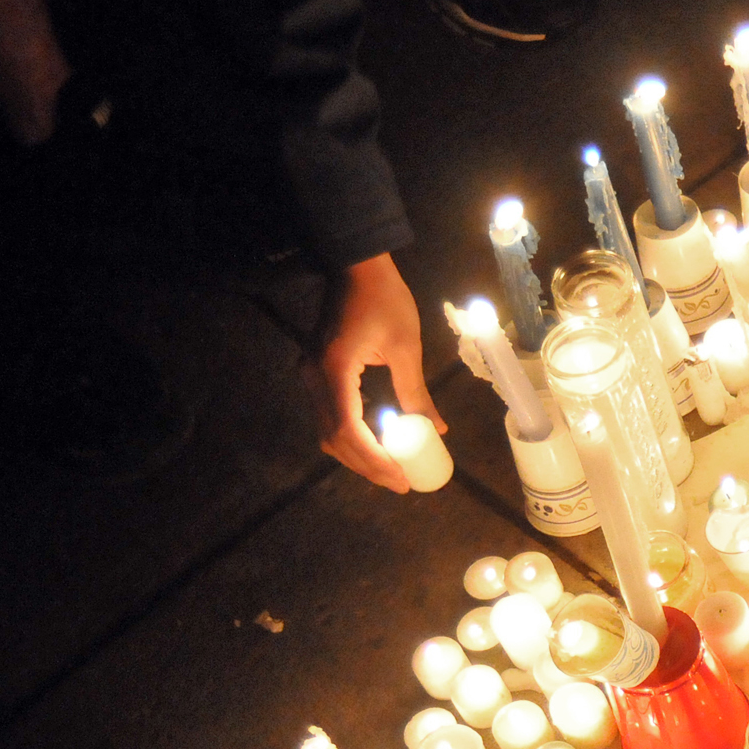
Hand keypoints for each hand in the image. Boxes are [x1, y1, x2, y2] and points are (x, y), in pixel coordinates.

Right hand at [305, 253, 444, 492]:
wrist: (356, 266)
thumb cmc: (385, 300)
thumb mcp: (406, 348)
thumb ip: (416, 393)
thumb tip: (438, 430)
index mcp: (335, 371)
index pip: (350, 431)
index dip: (375, 461)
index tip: (400, 479)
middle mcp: (314, 378)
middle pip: (335, 439)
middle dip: (368, 465)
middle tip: (400, 482)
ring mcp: (310, 375)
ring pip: (329, 431)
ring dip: (358, 455)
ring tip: (391, 469)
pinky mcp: (316, 373)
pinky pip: (330, 416)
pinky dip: (352, 436)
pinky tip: (378, 445)